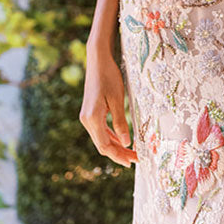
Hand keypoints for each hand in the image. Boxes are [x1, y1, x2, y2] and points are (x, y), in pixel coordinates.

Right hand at [79, 47, 136, 166]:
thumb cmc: (109, 77)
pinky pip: (100, 130)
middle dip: (119, 154)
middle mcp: (86, 120)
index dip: (119, 156)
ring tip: (131, 153)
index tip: (132, 162)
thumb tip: (126, 143)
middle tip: (136, 159)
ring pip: (101, 139)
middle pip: (103, 145)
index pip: (105, 146)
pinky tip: (122, 140)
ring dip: (116, 147)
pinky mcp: (90, 113)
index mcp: (92, 118)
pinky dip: (111, 137)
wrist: (98, 60)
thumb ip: (121, 122)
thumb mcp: (118, 100)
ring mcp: (87, 117)